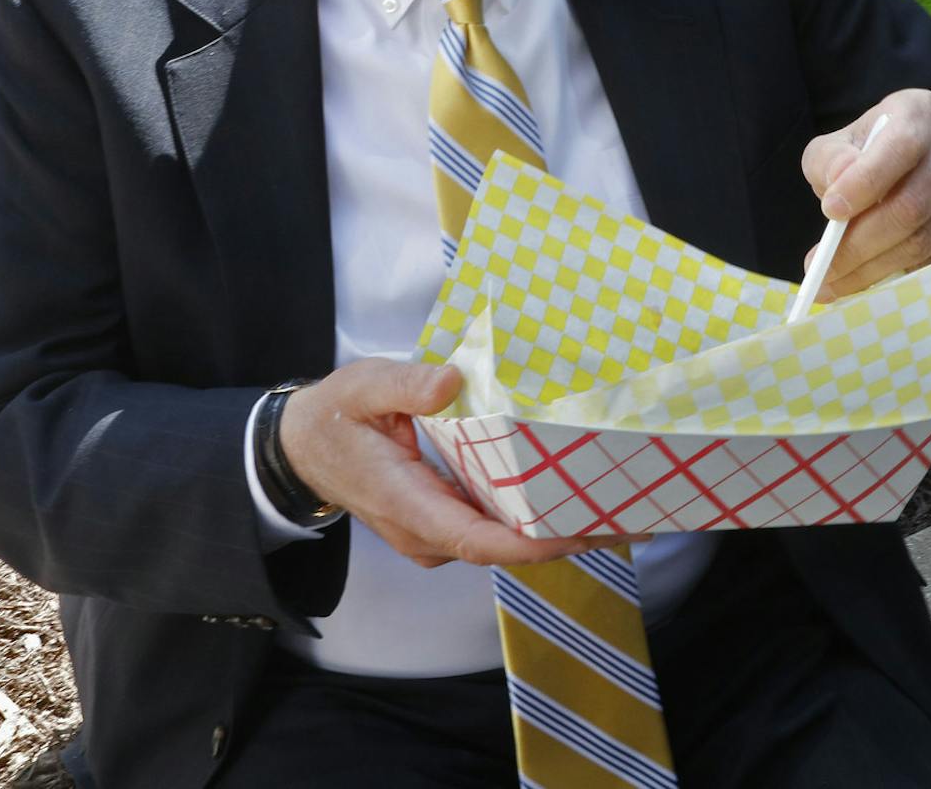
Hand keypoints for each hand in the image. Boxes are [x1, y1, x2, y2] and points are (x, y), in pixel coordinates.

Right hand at [278, 359, 623, 568]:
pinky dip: (535, 515)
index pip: (477, 540)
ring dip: (557, 527)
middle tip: (628, 509)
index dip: (532, 542)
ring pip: (505, 542)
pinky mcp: (446, 523)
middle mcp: (428, 534)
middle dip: (566, 535)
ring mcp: (437, 535)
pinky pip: (496, 528)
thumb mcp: (362, 386)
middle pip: (506, 548)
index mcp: (408, 505)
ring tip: (613, 498)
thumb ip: (404, 384)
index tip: (582, 531)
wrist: (303, 450)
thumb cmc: (335, 417)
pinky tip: (572, 491)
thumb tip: (449, 382)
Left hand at [800, 89, 930, 298]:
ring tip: (833, 281)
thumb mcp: (841, 145)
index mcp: (920, 112)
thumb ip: (830, 160)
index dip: (866, 181)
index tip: (830, 212)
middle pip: (913, 203)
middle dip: (860, 242)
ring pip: (926, 238)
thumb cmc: (872, 152)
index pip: (901, 146)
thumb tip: (837, 184)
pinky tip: (866, 277)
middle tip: (821, 268)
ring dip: (874, 267)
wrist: (923, 163)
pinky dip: (897, 273)